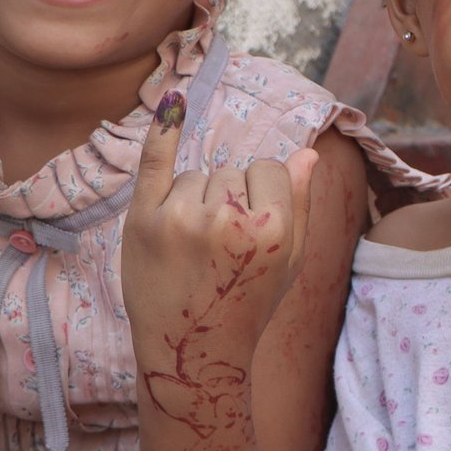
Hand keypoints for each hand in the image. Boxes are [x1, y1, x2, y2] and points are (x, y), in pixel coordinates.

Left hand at [123, 95, 315, 416]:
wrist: (190, 349)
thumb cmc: (247, 303)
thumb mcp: (290, 261)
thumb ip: (300, 205)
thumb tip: (307, 153)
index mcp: (273, 228)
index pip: (269, 169)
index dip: (263, 193)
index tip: (253, 229)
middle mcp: (227, 218)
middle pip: (231, 171)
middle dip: (229, 199)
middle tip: (219, 250)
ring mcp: (180, 217)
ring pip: (196, 176)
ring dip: (195, 199)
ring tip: (193, 248)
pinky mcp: (142, 221)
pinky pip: (155, 161)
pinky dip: (164, 131)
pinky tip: (175, 101)